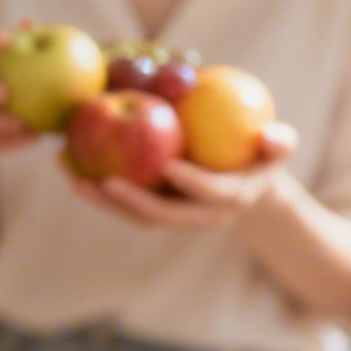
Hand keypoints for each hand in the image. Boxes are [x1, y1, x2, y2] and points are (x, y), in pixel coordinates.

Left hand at [70, 122, 299, 228]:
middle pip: (162, 215)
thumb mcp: (278, 147)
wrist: (245, 182)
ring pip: (136, 214)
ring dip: (103, 201)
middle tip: (104, 181)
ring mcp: (173, 214)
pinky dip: (97, 189)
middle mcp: (199, 215)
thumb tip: (275, 136)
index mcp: (230, 199)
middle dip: (132, 202)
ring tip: (73, 177)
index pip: (210, 194)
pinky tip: (70, 165)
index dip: (191, 183)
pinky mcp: (153, 208)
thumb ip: (280, 142)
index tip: (169, 165)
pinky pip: (123, 202)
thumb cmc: (260, 154)